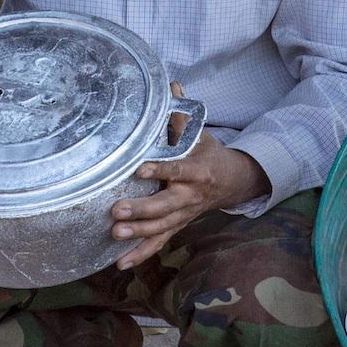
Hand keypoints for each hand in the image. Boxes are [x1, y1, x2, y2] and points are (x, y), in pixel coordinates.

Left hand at [110, 92, 269, 267]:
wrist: (232, 182)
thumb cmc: (208, 154)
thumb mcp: (199, 134)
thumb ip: (180, 115)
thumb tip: (170, 83)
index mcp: (196, 170)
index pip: (176, 169)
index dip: (158, 169)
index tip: (138, 168)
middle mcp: (190, 196)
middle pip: (165, 206)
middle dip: (141, 210)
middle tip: (117, 212)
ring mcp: (184, 215)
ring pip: (161, 228)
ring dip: (138, 234)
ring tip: (114, 234)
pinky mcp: (177, 226)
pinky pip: (159, 243)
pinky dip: (141, 254)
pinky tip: (121, 263)